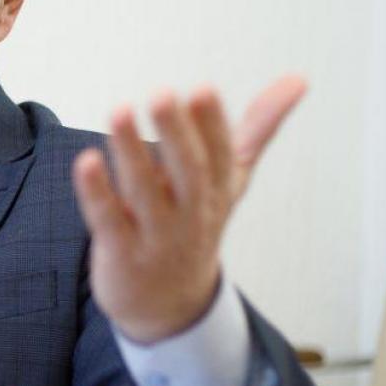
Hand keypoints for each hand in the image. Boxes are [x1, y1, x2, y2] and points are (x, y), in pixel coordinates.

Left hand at [71, 75, 305, 343]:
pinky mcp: (120, 251)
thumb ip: (258, 128)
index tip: (203, 88)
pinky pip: (108, 219)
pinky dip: (97, 192)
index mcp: (219, 191)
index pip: (222, 156)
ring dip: (131, 151)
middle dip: (178, 134)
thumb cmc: (196, 223)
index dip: (213, 125)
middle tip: (163, 94)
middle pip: (189, 174)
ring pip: (144, 192)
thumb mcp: (231, 179)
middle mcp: (191, 214)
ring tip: (120, 110)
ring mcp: (156, 235)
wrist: (168, 306)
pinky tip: (86, 161)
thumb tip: (299, 79)